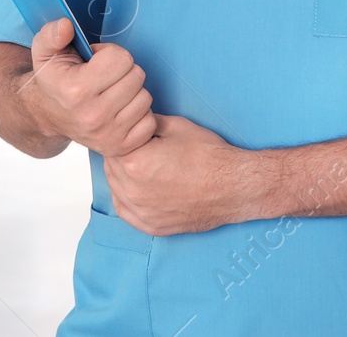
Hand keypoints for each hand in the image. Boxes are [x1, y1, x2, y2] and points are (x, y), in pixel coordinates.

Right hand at [23, 18, 155, 156]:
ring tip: (112, 92)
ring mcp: (108, 135)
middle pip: (137, 76)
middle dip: (123, 70)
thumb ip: (52, 34)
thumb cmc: (54, 80)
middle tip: (105, 76)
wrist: (50, 115)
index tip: (96, 61)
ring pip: (145, 97)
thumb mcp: (45, 52)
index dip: (110, 53)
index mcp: (77, 90)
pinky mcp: (120, 147)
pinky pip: (150, 121)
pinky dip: (139, 113)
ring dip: (132, 91)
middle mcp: (93, 116)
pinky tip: (121, 110)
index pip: (121, 58)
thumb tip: (66, 25)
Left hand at [104, 114, 257, 235]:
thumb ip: (144, 123)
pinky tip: (137, 188)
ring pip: (116, 189)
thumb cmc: (209, 156)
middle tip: (139, 149)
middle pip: (111, 167)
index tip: (130, 134)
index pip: (112, 144)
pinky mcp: (152, 227)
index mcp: (135, 163)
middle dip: (121, 155)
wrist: (235, 187)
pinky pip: (125, 211)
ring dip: (122, 176)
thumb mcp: (174, 126)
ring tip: (143, 166)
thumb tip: (129, 119)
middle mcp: (133, 191)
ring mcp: (142, 212)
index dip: (121, 136)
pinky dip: (126, 199)